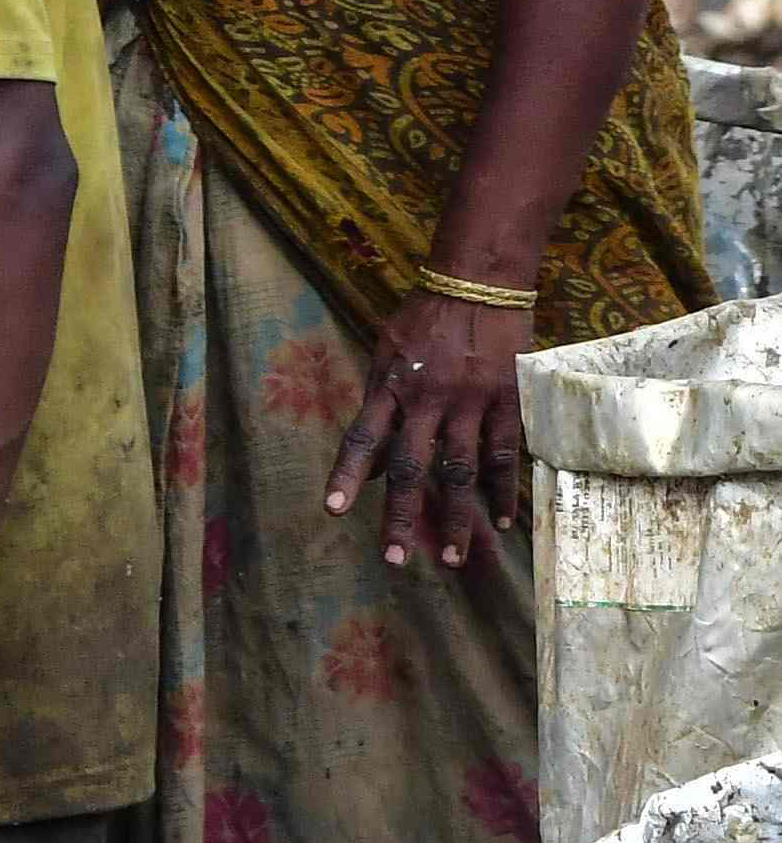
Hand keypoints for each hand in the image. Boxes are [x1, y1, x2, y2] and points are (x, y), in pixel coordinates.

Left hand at [333, 285, 541, 572]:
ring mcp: (471, 403)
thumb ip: (379, 407)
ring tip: (455, 558)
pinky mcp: (508, 402)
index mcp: (390, 387)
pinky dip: (502, 491)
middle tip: (396, 560)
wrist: (478, 282)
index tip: (334, 511)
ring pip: (461, 471)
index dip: (348, 475)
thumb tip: (372, 464)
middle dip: (402, 516)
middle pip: (412, 467)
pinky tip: (500, 521)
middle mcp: (427, 400)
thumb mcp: (385, 353)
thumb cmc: (424, 319)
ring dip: (457, 518)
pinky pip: (505, 455)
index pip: (361, 437)